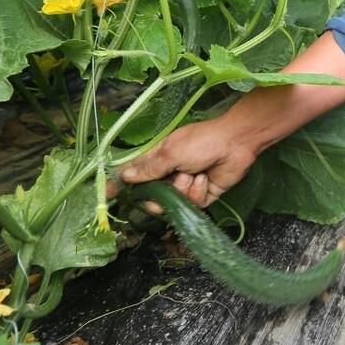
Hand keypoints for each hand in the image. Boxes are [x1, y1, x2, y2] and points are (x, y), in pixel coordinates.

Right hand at [109, 115, 258, 214]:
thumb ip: (148, 167)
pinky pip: (192, 204)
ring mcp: (184, 186)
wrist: (236, 144)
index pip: (134, 175)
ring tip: (195, 172)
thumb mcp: (171, 152)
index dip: (122, 185)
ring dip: (184, 187)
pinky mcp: (201, 196)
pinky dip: (198, 191)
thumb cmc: (201, 141)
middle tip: (170, 183)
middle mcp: (168, 174)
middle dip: (159, 194)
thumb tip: (124, 176)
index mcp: (157, 159)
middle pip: (151, 197)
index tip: (108, 195)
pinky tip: (206, 178)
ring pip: (173, 202)